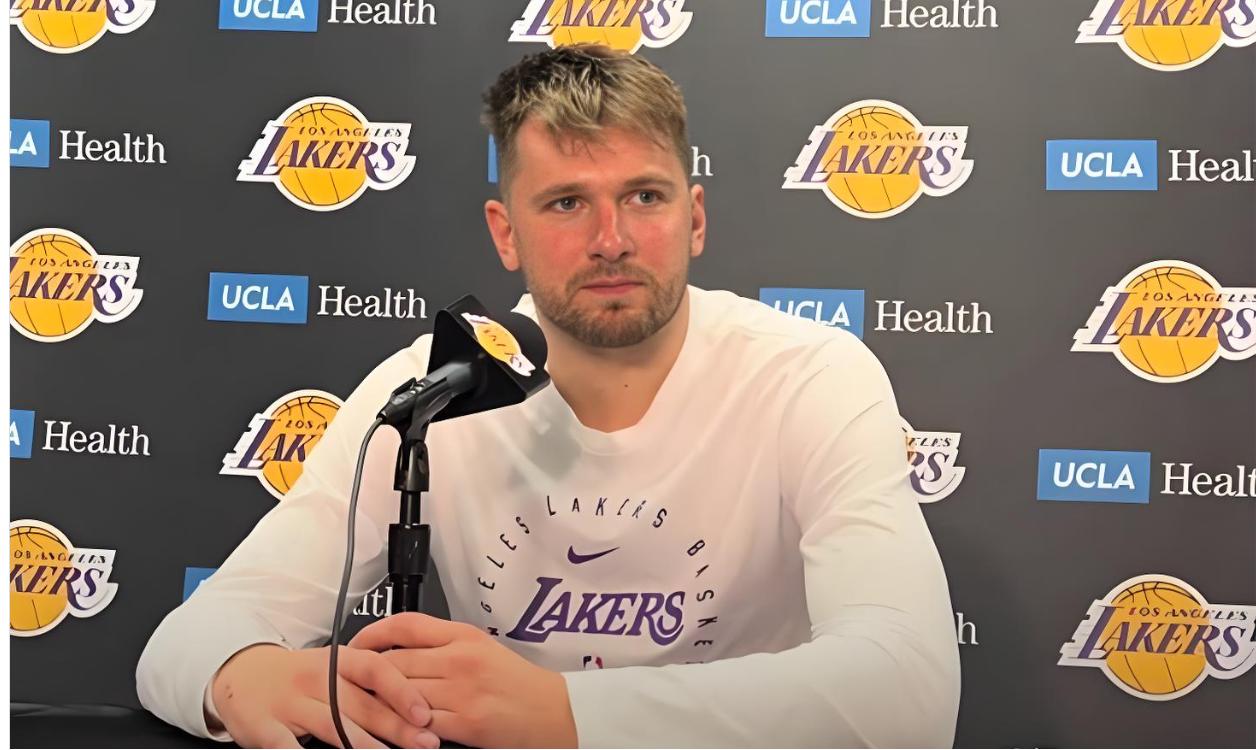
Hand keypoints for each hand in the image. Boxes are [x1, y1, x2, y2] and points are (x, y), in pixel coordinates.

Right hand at [209, 642, 439, 747]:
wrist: (242, 674)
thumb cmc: (300, 678)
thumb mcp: (334, 670)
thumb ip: (369, 688)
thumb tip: (418, 712)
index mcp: (337, 661)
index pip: (376, 670)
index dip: (402, 692)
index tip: (425, 715)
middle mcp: (315, 678)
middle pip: (360, 704)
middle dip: (396, 728)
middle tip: (425, 744)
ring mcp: (289, 702)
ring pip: (332, 726)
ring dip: (363, 746)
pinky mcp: (265, 726)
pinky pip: (288, 747)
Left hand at [350, 613, 577, 748]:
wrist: (554, 711)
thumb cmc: (518, 682)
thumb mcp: (483, 648)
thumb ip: (443, 645)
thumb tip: (398, 649)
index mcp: (465, 636)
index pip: (406, 625)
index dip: (372, 633)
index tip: (356, 645)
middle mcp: (460, 659)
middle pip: (395, 662)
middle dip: (369, 675)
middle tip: (353, 682)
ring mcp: (461, 692)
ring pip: (401, 694)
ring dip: (381, 703)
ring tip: (367, 708)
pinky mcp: (464, 723)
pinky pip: (418, 725)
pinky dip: (403, 728)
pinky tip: (396, 729)